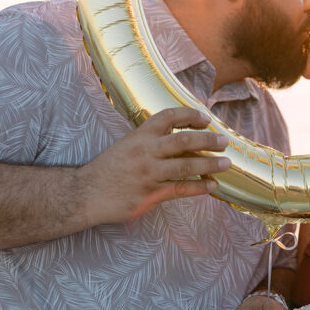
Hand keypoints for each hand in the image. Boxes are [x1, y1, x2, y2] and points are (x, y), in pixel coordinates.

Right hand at [78, 107, 230, 224]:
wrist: (84, 193)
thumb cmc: (107, 169)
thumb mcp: (126, 145)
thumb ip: (149, 141)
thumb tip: (178, 138)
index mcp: (139, 135)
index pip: (168, 116)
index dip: (190, 115)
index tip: (206, 118)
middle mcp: (145, 151)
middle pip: (183, 140)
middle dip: (208, 140)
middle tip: (224, 142)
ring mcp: (148, 173)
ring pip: (186, 165)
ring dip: (209, 164)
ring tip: (225, 164)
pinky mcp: (150, 194)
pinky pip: (181, 189)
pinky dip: (199, 187)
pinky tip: (211, 186)